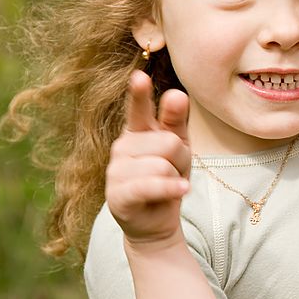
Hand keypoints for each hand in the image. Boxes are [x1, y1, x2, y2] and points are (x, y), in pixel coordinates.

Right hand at [105, 70, 190, 248]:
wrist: (156, 221)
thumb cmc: (168, 176)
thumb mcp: (179, 146)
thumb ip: (176, 120)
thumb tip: (177, 93)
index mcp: (136, 130)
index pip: (139, 108)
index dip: (140, 94)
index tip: (139, 77)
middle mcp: (122, 146)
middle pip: (168, 142)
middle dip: (181, 159)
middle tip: (174, 172)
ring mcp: (116, 171)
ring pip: (162, 164)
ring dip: (175, 178)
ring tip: (168, 186)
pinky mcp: (117, 195)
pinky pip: (151, 185)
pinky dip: (171, 188)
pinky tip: (181, 190)